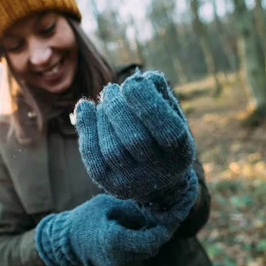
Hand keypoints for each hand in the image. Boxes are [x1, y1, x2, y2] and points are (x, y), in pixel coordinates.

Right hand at [35, 195, 171, 265]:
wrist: (66, 242)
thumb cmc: (86, 218)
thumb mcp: (109, 205)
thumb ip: (133, 209)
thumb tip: (159, 207)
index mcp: (115, 240)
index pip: (151, 239)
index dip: (165, 228)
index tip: (172, 214)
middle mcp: (119, 258)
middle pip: (152, 246)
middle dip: (161, 232)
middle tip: (168, 214)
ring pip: (147, 251)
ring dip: (152, 237)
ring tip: (151, 220)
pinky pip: (138, 255)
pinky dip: (143, 243)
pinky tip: (139, 229)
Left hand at [75, 70, 197, 225]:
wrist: (158, 178)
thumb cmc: (163, 132)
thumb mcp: (171, 111)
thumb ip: (159, 92)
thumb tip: (139, 79)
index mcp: (180, 153)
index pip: (167, 131)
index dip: (147, 104)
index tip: (131, 82)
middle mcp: (160, 172)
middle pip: (135, 140)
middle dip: (118, 108)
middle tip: (111, 90)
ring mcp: (134, 183)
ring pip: (112, 150)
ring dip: (103, 117)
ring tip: (106, 100)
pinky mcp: (112, 186)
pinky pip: (94, 159)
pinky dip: (86, 129)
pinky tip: (85, 107)